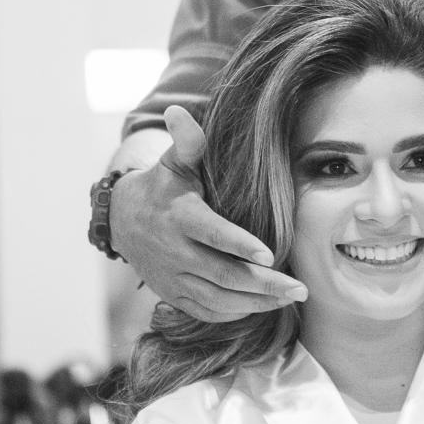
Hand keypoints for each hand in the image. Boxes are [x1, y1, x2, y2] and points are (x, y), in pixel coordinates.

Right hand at [109, 106, 307, 321]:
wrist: (124, 222)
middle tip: (300, 289)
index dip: (239, 245)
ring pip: (219, 299)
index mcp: (181, 217)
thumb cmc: (163, 187)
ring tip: (289, 299)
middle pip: (224, 274)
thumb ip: (187, 141)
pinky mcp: (174, 295)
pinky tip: (262, 306)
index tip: (269, 254)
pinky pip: (207, 311)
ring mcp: (174, 278)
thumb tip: (179, 111)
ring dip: (256, 303)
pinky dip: (235, 313)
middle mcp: (176, 252)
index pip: (213, 233)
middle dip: (264, 284)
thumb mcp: (173, 162)